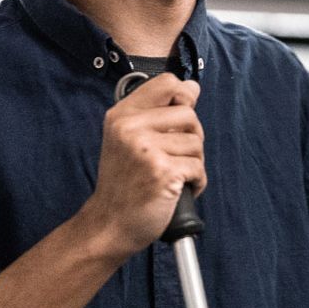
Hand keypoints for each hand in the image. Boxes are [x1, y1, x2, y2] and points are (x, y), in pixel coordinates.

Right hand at [79, 74, 204, 257]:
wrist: (110, 224)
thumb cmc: (124, 184)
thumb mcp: (129, 140)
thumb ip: (158, 112)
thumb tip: (192, 88)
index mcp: (122, 116)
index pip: (167, 83)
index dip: (183, 97)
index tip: (179, 120)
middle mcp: (131, 128)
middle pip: (189, 114)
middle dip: (191, 138)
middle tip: (173, 158)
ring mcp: (146, 149)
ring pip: (196, 143)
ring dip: (193, 163)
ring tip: (172, 176)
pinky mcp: (163, 171)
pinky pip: (199, 168)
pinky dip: (196, 183)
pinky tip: (176, 190)